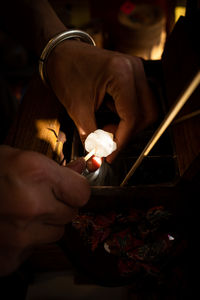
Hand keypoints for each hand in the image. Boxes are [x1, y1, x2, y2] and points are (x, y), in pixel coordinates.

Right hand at [0, 145, 89, 275]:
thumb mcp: (22, 159)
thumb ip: (55, 168)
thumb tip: (81, 169)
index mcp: (34, 173)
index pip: (82, 193)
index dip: (74, 190)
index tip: (67, 189)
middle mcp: (30, 206)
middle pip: (70, 215)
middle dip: (57, 206)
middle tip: (35, 198)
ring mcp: (18, 237)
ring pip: (54, 235)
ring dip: (43, 225)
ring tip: (18, 213)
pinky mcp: (7, 259)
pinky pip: (33, 250)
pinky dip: (25, 242)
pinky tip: (6, 228)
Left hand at [47, 41, 157, 161]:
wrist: (61, 53)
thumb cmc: (66, 73)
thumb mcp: (77, 108)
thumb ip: (91, 134)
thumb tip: (100, 154)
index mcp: (121, 74)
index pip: (133, 117)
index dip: (122, 140)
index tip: (110, 154)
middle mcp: (135, 70)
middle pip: (147, 113)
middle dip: (129, 132)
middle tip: (109, 139)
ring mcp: (136, 70)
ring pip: (145, 109)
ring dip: (129, 124)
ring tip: (106, 128)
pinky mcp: (132, 74)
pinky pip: (138, 101)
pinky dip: (126, 115)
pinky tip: (109, 117)